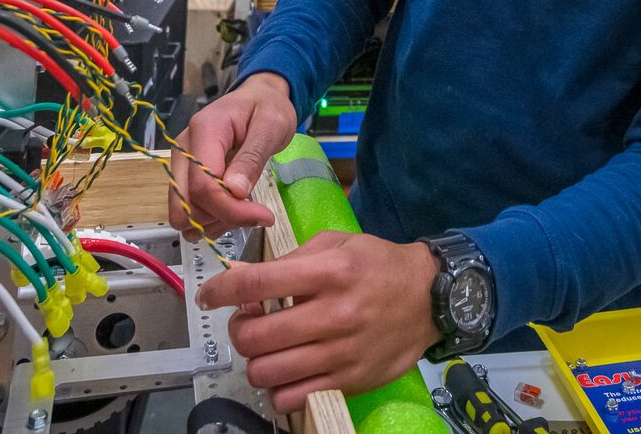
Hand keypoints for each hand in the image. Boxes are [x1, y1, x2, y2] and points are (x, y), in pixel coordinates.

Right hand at [168, 71, 297, 238]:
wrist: (258, 97)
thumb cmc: (267, 107)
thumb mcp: (271, 127)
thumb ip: (252, 157)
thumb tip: (234, 191)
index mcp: (205, 131)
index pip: (203, 185)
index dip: (230, 209)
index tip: (264, 215)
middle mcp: (183, 148)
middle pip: (184, 203)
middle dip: (219, 219)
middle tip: (253, 214)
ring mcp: (181, 161)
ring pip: (183, 211)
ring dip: (214, 222)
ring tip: (246, 209)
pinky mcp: (186, 173)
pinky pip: (188, 207)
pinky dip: (210, 217)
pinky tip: (234, 208)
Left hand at [199, 232, 440, 414]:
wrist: (432, 298)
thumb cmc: (379, 265)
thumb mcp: (338, 243)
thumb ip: (292, 259)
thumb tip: (245, 280)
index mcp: (328, 272)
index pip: (255, 284)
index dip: (220, 290)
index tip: (208, 295)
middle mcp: (333, 314)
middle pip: (254, 336)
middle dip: (238, 329)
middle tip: (248, 322)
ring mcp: (341, 354)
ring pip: (267, 372)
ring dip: (256, 361)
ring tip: (268, 348)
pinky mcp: (350, 382)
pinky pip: (292, 397)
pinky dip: (279, 388)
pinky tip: (287, 371)